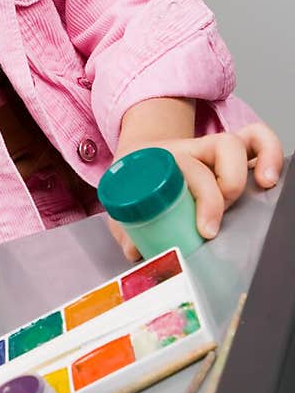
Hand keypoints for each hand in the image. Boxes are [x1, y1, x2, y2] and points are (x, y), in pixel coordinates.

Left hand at [107, 121, 284, 261]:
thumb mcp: (123, 203)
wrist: (138, 156)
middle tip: (213, 227)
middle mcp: (193, 150)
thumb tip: (137, 252)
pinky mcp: (232, 155)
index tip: (206, 230)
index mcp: (165, 158)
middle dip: (225, 192)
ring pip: (239, 143)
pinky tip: (270, 177)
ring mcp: (213, 150)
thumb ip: (126, 230)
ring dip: (258, 162)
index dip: (205, 200)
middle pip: (221, 152)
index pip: (190, 169)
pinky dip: (270, 152)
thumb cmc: (135, 182)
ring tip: (264, 186)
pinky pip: (257, 140)